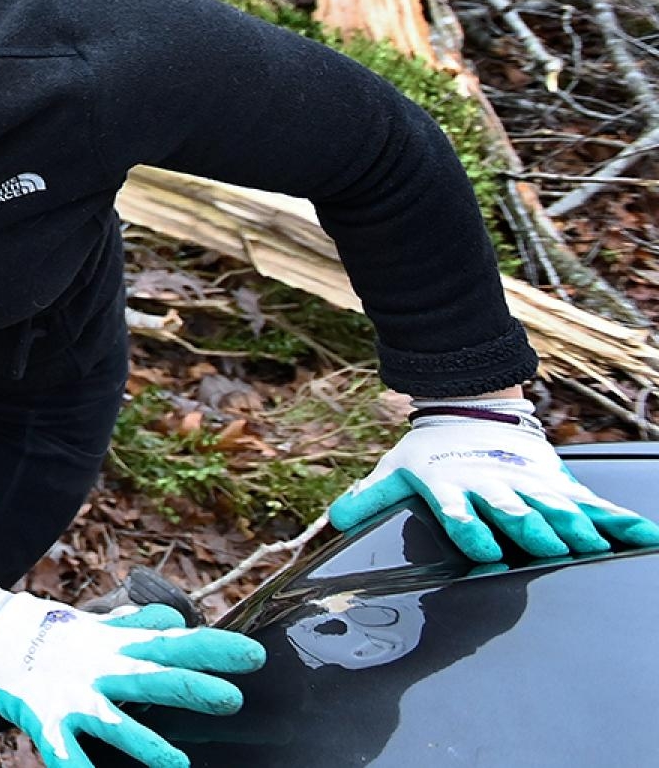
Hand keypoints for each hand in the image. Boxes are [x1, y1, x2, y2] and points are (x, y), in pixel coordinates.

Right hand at [0, 562, 263, 767]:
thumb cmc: (44, 633)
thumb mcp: (93, 628)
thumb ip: (134, 629)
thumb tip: (175, 622)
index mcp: (114, 647)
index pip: (171, 644)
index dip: (213, 649)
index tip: (254, 656)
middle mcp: (97, 668)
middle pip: (150, 677)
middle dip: (191, 688)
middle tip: (231, 699)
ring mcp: (69, 694)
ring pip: (111, 722)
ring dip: (143, 743)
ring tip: (176, 764)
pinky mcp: (41, 717)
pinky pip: (61, 751)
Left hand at [329, 395, 658, 561]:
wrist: (470, 411)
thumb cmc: (431, 454)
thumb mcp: (397, 470)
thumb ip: (370, 498)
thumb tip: (333, 522)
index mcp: (454, 487)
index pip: (458, 512)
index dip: (468, 528)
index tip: (480, 549)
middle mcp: (495, 488)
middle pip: (515, 511)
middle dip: (531, 528)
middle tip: (549, 547)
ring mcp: (530, 486)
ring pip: (555, 508)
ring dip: (573, 526)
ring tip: (590, 543)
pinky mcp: (558, 486)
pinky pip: (593, 505)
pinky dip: (619, 521)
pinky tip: (645, 536)